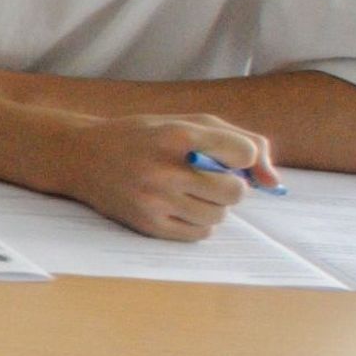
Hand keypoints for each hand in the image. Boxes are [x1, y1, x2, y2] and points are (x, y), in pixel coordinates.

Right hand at [50, 114, 281, 240]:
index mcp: (180, 135)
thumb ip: (240, 141)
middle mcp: (167, 169)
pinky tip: (179, 207)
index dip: (242, 158)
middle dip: (231, 187)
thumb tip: (273, 182)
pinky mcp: (147, 224)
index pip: (245, 154)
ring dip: (213, 205)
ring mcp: (155, 200)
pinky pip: (199, 233)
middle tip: (209, 179)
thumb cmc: (144, 136)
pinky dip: (198, 222)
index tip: (226, 156)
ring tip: (189, 192)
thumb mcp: (189, 122)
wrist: (82, 156)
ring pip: (219, 215)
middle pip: (235, 192)